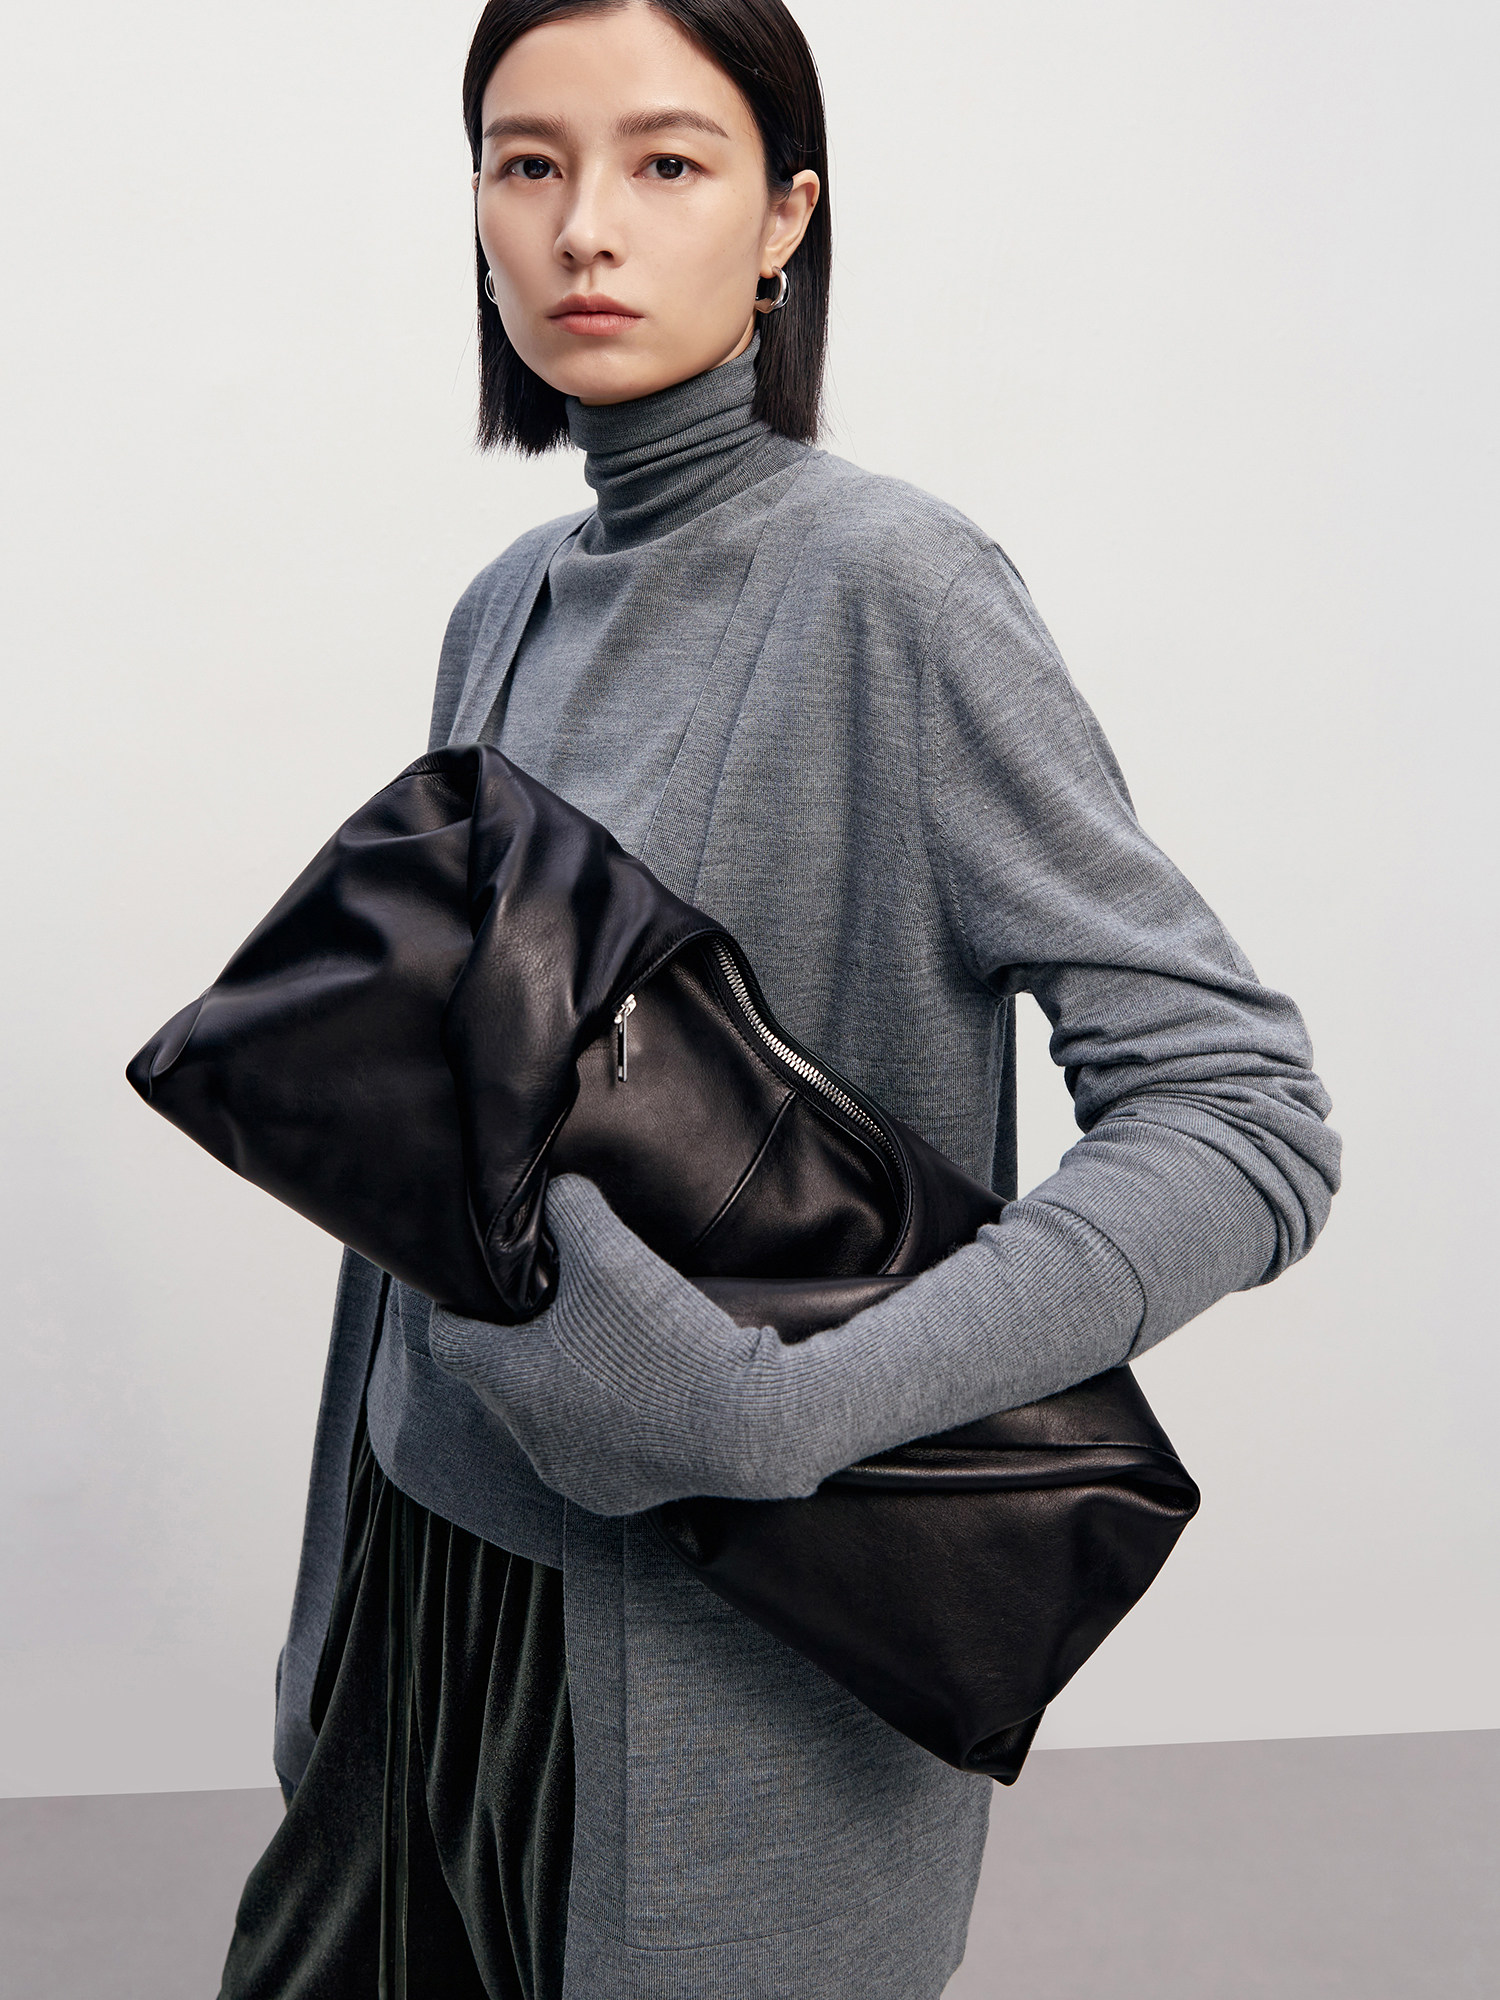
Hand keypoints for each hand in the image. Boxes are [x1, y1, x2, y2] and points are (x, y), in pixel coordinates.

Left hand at [428, 1174, 807, 1514]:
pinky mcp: (615, 1494)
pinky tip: (639, 1388)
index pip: (451, 1338)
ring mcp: (571, 1473)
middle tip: (560, 1303)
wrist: (749, 1422)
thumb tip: (556, 1191)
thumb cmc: (667, 1336)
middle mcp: (529, 1438)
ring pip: (548, 1414)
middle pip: (504, 1375)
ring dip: (564, 1380)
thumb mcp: (613, 1251)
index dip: (462, 1303)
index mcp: (511, 1382)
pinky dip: (605, 1418)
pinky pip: (592, 1447)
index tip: (485, 1284)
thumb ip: (571, 1208)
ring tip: (605, 1344)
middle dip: (524, 1338)